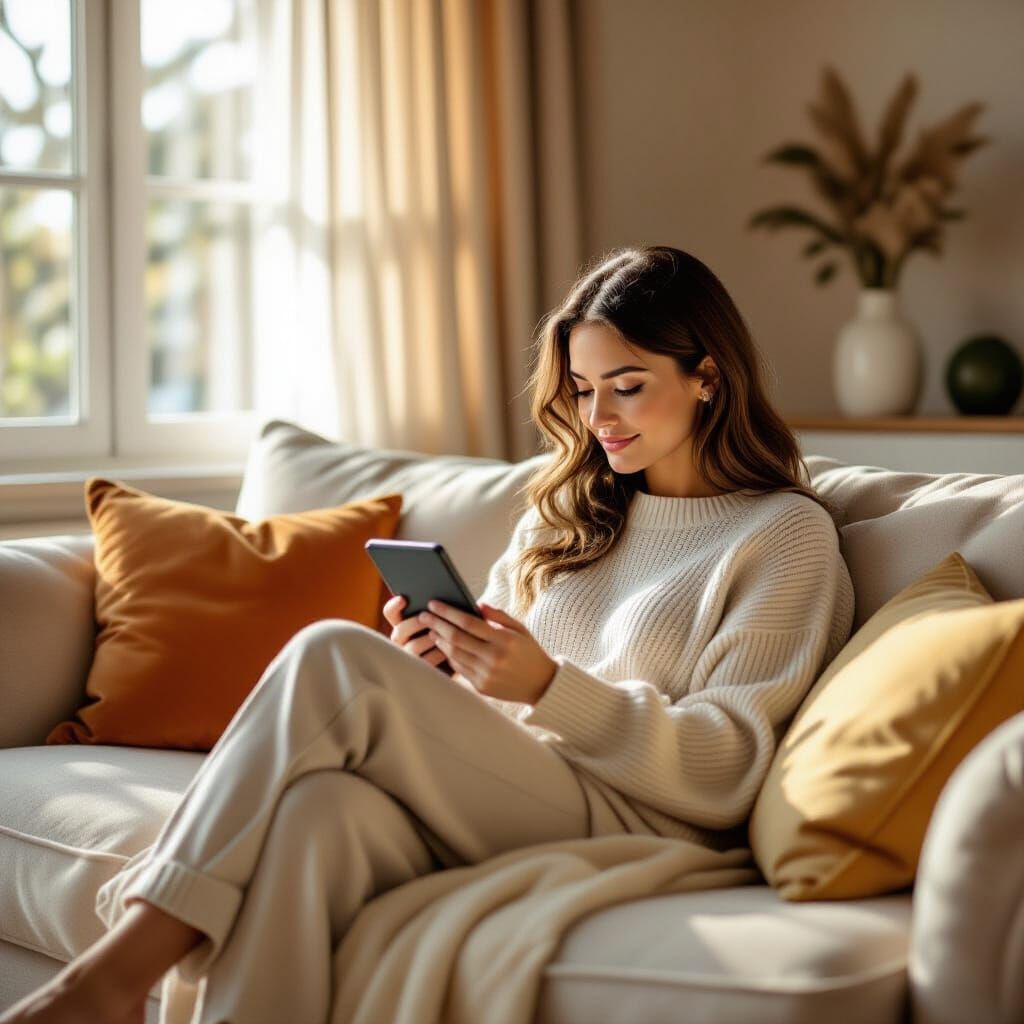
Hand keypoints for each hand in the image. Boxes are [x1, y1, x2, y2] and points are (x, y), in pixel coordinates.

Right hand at [382, 594, 452, 672]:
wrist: (459, 664)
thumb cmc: (450, 636)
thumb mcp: (444, 622)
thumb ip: (441, 612)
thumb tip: (455, 603)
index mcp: (403, 625)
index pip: (391, 612)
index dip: (394, 606)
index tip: (403, 599)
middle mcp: (400, 641)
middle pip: (400, 629)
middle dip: (416, 623)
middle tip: (428, 617)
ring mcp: (407, 657)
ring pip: (413, 647)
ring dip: (429, 639)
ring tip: (444, 634)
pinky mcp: (418, 672)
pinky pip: (425, 663)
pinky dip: (437, 655)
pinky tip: (448, 650)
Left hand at [416, 599, 556, 704]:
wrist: (542, 685)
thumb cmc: (529, 651)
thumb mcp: (520, 629)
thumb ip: (498, 615)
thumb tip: (475, 603)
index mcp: (505, 640)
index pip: (469, 623)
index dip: (448, 612)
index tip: (434, 604)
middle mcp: (494, 658)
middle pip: (456, 638)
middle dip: (437, 624)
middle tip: (424, 615)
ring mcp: (487, 675)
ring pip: (454, 655)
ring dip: (439, 640)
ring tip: (432, 629)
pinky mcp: (481, 687)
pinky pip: (459, 668)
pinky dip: (449, 656)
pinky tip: (444, 646)